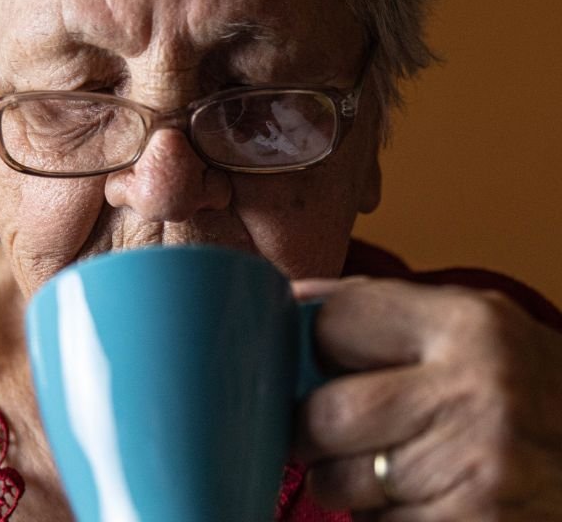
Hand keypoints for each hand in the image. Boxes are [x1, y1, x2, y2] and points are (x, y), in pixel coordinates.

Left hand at [290, 277, 561, 520]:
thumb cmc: (523, 389)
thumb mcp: (470, 327)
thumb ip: (375, 309)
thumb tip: (280, 302)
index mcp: (470, 325)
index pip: (331, 323)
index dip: (320, 347)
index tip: (336, 362)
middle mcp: (479, 394)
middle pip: (323, 416)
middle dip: (317, 430)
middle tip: (343, 432)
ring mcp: (479, 472)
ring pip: (338, 484)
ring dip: (348, 483)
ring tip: (398, 467)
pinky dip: (385, 520)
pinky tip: (427, 501)